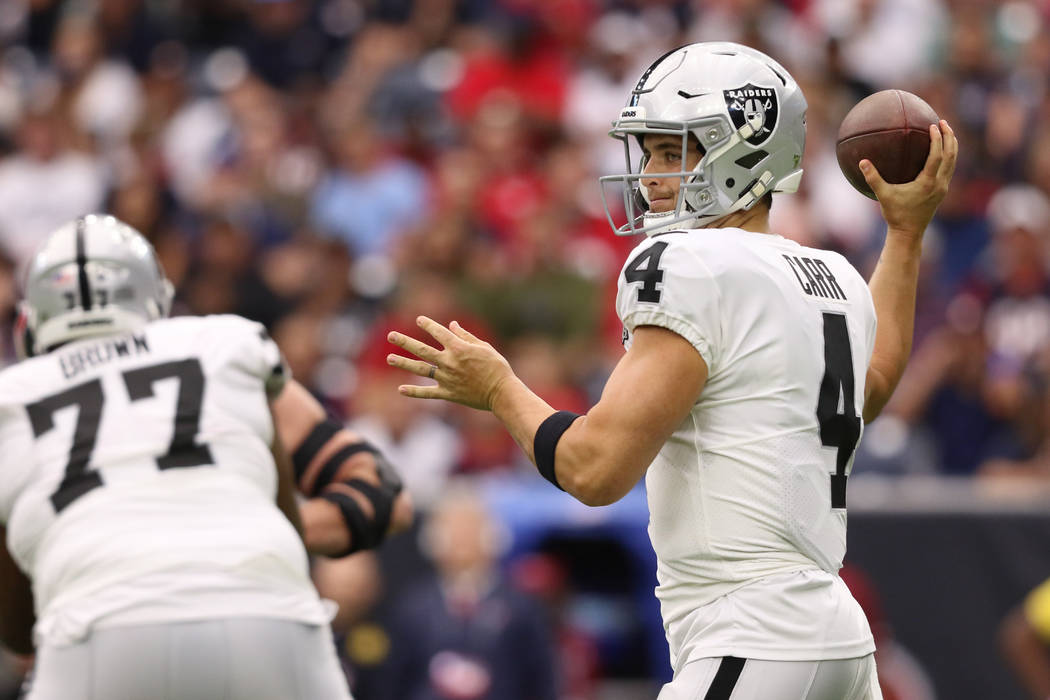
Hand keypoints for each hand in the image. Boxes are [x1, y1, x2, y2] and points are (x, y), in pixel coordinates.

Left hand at [387, 316, 513, 410]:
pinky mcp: (448, 393)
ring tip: (389, 358)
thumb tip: (452, 325)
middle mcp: (449, 362)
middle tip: (391, 335)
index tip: (419, 320)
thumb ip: (465, 336)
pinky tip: (401, 389)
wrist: (502, 392)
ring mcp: (447, 378)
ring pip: (420, 369)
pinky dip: (414, 391)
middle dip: (405, 341)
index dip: (428, 325)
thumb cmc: (497, 367)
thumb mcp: (484, 347)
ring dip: (403, 363)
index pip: (439, 333)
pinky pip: (428, 392)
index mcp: (459, 348)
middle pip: (422, 350)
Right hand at [861, 120, 957, 239]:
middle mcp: (939, 184)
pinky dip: (947, 157)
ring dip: (952, 146)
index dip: (937, 140)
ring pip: (953, 162)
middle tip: (944, 122)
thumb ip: (873, 178)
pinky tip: (941, 151)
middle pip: (950, 156)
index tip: (934, 126)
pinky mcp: (941, 191)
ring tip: (948, 132)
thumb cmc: (896, 215)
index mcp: (927, 183)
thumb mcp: (883, 196)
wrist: (909, 233)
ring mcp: (942, 188)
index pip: (937, 157)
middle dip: (949, 137)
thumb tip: (862, 161)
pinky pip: (948, 169)